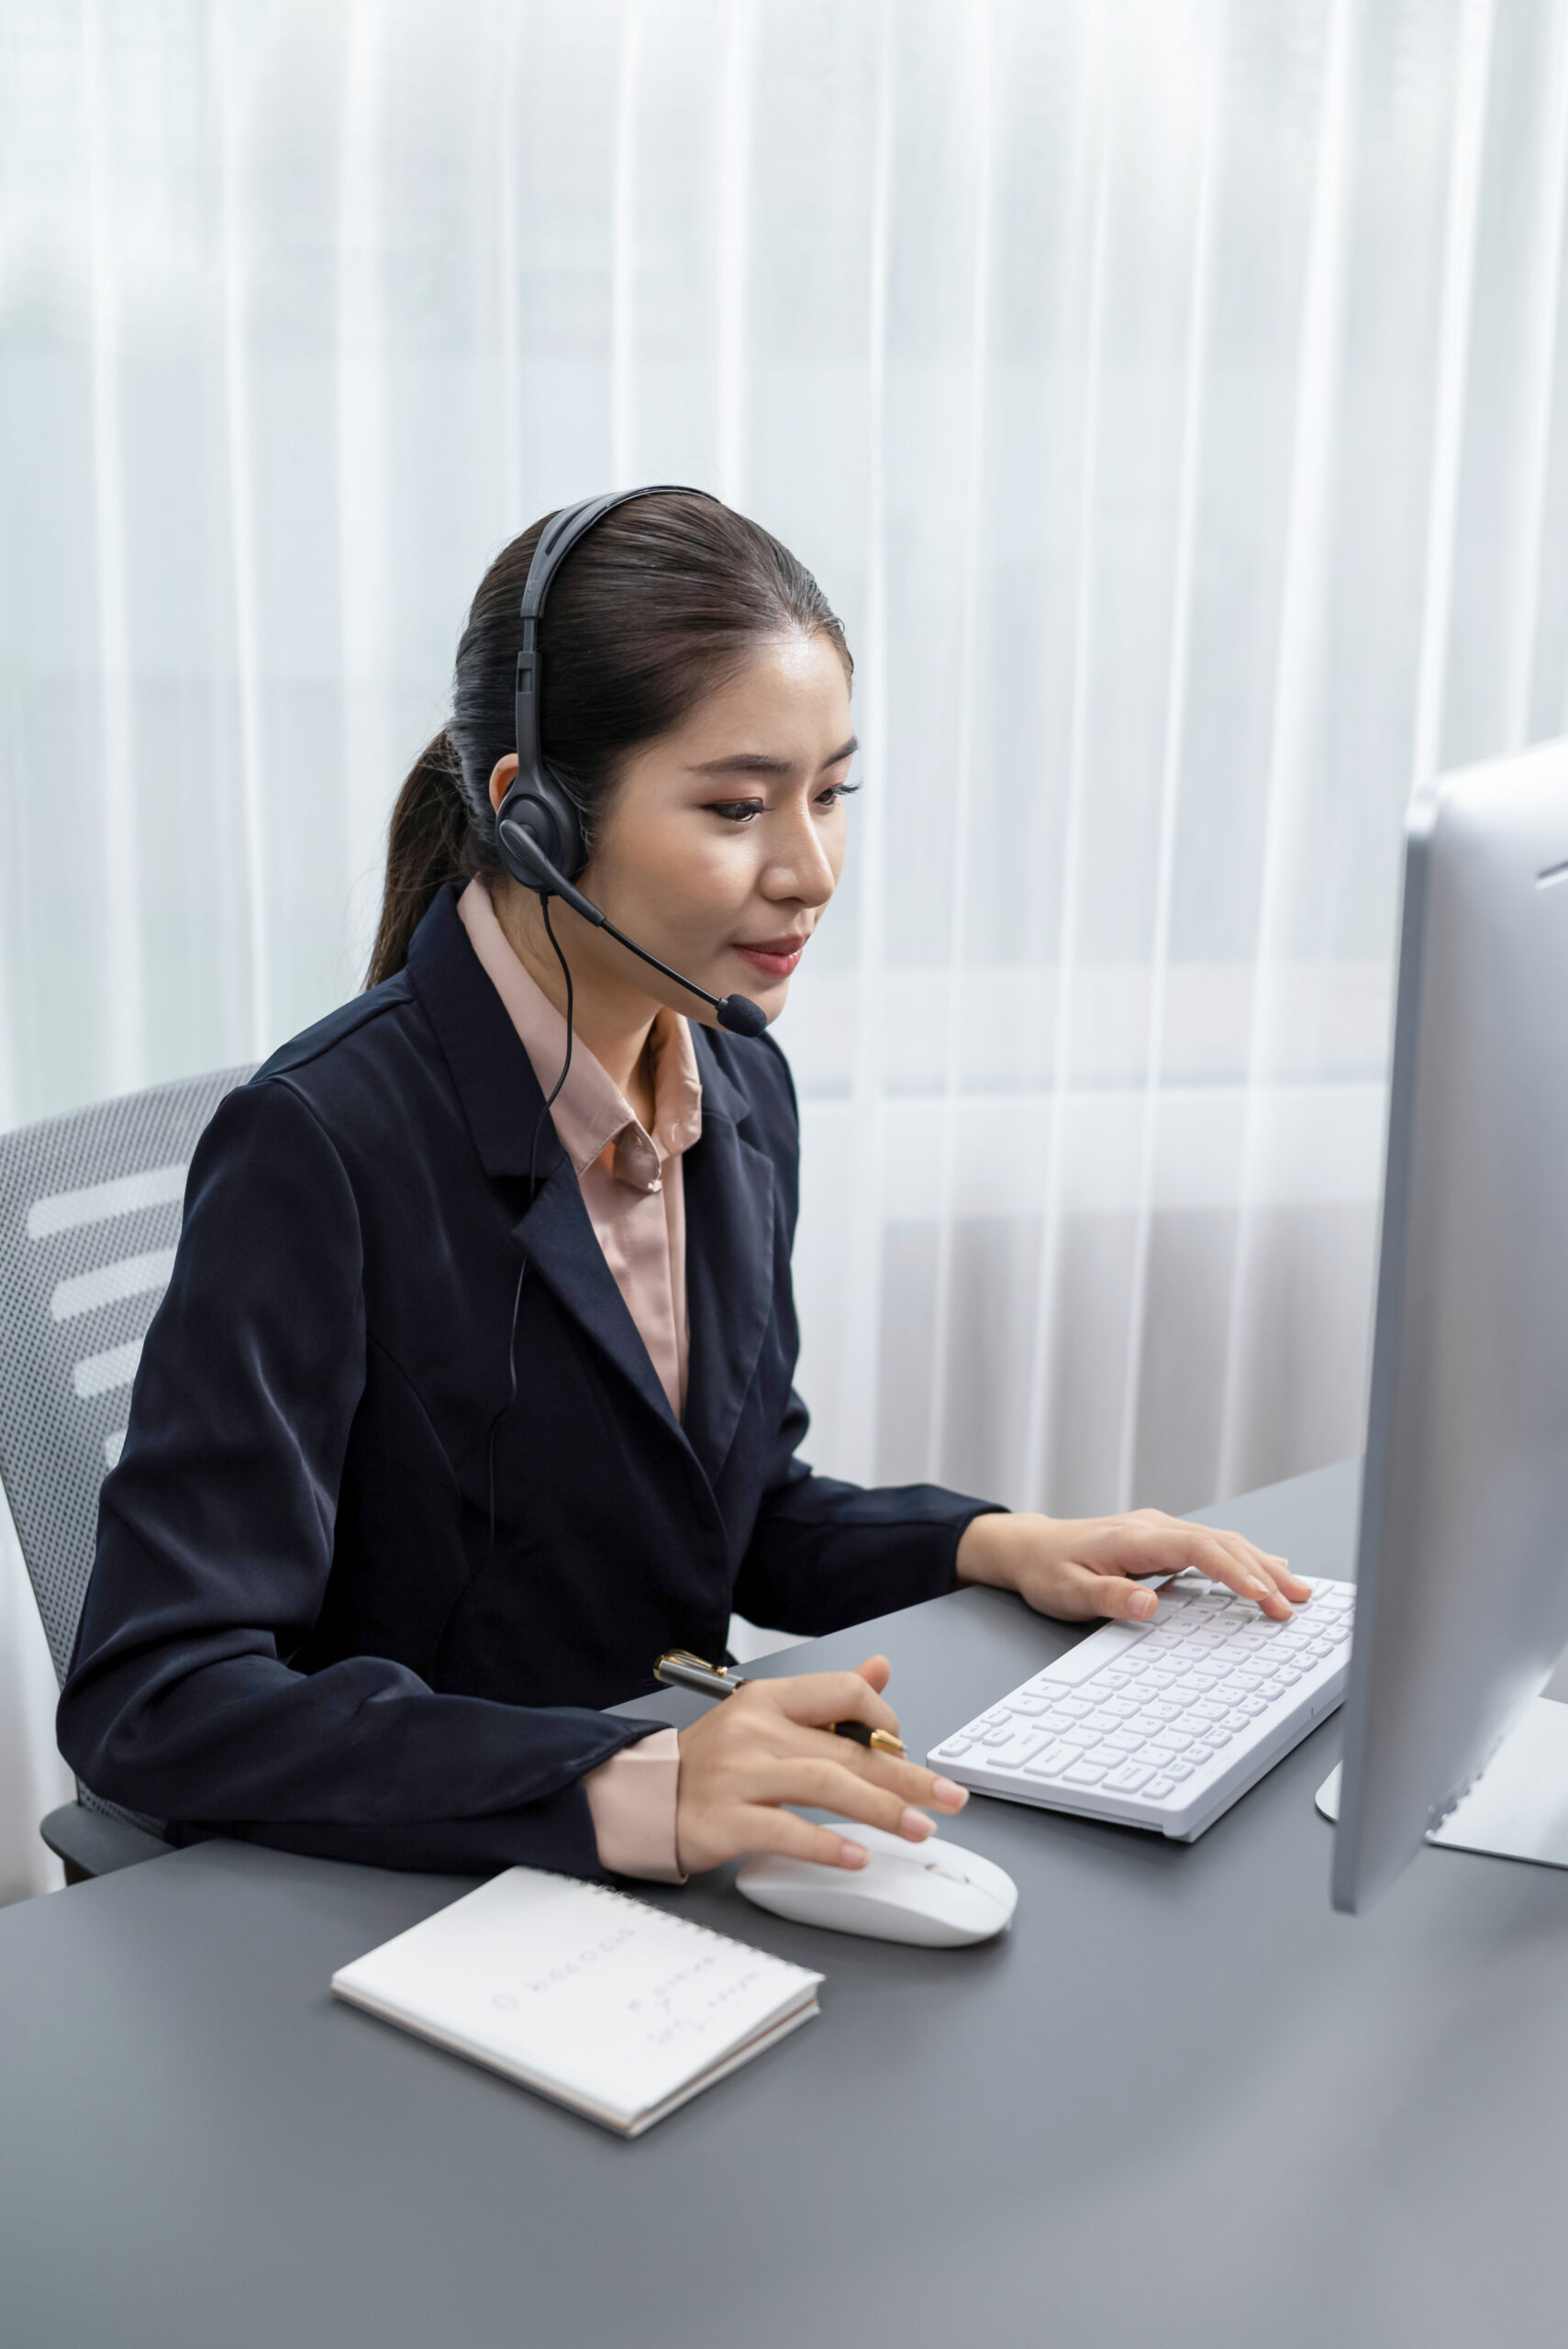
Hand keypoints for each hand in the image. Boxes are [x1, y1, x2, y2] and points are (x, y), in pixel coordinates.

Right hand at [675, 1654, 967, 1874]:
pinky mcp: (726, 1819)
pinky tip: (858, 1857)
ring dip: (882, 1810)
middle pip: (848, 1749)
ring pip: (826, 1785)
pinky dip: (828, 1846)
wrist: (644, 1797)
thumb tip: (882, 1668)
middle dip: (907, 1775)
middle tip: (948, 1797)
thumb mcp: (767, 1716)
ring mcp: (740, 1774)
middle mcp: (756, 1730)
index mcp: (769, 1699)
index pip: (844, 1691)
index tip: (905, 1751)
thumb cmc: (713, 1761)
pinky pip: (787, 1830)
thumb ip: (828, 1698)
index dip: (884, 1722)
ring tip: (920, 1828)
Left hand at [955, 1509, 1311, 1624]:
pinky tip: (1268, 1569)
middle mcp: (1155, 1527)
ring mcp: (1161, 1531)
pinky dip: (1245, 1559)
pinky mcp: (1163, 1540)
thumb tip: (1148, 1604)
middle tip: (1296, 1603)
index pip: (1199, 1549)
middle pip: (1222, 1543)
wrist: (1030, 1548)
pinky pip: (1213, 1546)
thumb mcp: (1067, 1592)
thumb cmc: (1047, 1570)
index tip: (1262, 1596)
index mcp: (1136, 1537)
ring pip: (1223, 1542)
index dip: (1234, 1572)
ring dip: (1262, 1565)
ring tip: (1297, 1590)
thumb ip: (1108, 1597)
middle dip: (1264, 1572)